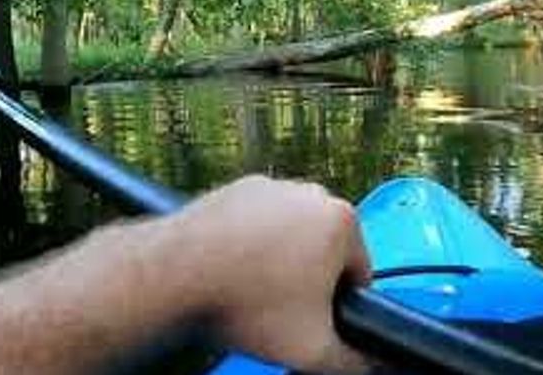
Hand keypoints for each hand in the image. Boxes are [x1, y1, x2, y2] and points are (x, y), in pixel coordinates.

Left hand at [157, 176, 372, 373]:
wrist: (176, 274)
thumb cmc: (244, 302)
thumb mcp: (312, 350)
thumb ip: (352, 361)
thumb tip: (366, 363)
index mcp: (343, 221)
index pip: (359, 273)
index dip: (337, 305)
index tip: (309, 319)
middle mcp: (313, 193)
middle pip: (324, 251)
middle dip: (308, 279)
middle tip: (279, 308)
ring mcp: (274, 186)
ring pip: (292, 235)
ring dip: (280, 260)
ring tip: (252, 290)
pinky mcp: (239, 188)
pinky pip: (258, 223)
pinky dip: (250, 244)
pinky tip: (233, 270)